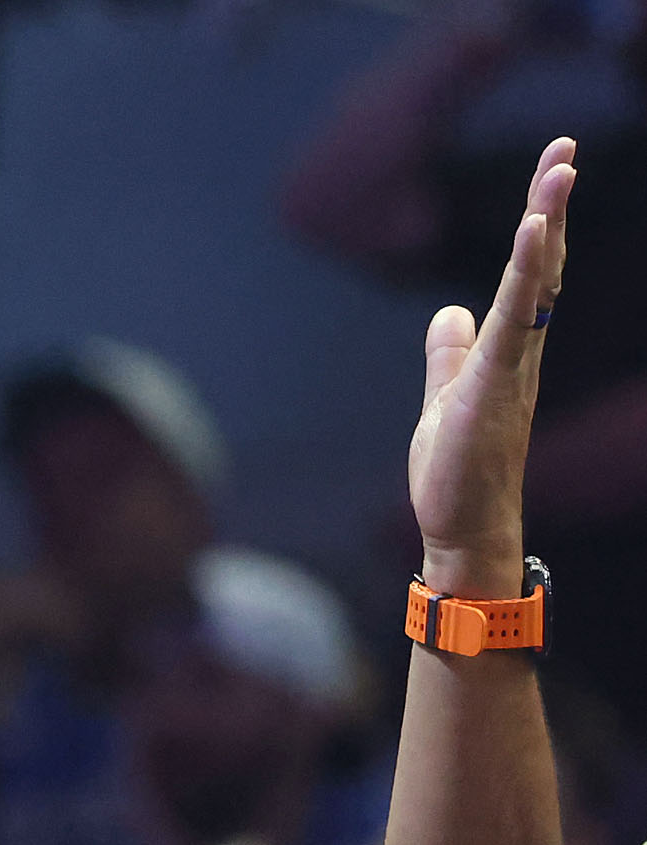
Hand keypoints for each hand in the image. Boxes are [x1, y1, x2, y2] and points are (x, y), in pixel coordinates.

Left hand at [409, 138, 572, 598]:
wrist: (463, 530)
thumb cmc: (457, 473)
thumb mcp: (445, 398)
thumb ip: (449, 355)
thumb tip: (450, 313)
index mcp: (509, 350)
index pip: (528, 274)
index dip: (539, 222)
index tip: (551, 169)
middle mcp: (521, 351)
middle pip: (542, 266)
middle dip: (551, 206)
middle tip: (564, 148)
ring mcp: (513, 368)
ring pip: (536, 285)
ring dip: (546, 225)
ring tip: (559, 171)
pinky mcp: (495, 387)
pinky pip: (515, 322)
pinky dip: (526, 275)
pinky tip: (534, 233)